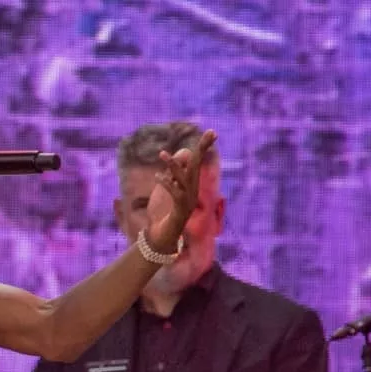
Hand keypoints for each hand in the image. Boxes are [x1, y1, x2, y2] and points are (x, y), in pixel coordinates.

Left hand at [145, 129, 217, 251]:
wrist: (163, 240)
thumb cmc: (165, 216)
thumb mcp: (169, 191)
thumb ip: (172, 176)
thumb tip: (178, 158)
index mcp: (191, 186)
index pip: (197, 163)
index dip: (204, 147)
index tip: (212, 131)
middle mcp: (192, 191)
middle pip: (198, 166)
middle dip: (203, 148)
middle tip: (210, 131)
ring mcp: (188, 201)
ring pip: (184, 179)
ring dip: (173, 166)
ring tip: (161, 154)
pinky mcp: (181, 210)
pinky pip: (175, 194)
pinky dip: (166, 184)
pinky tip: (157, 177)